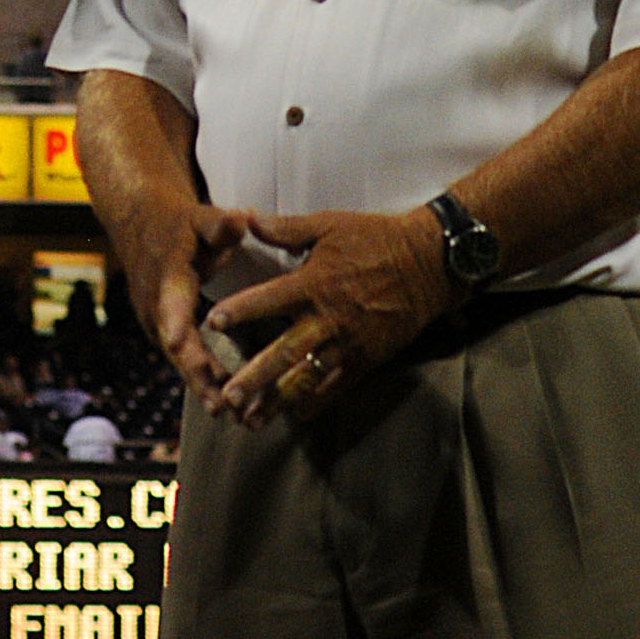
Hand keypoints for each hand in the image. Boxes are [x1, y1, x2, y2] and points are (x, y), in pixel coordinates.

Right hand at [113, 191, 251, 418]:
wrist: (141, 228)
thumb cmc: (177, 223)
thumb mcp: (199, 217)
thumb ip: (221, 225)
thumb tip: (244, 220)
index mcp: (166, 276)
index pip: (169, 300)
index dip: (174, 321)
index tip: (177, 341)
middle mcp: (156, 305)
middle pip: (175, 345)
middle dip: (196, 375)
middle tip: (220, 405)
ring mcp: (157, 321)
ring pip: (180, 358)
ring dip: (202, 385)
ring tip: (231, 413)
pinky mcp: (164, 331)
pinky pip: (183, 357)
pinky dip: (202, 377)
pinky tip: (227, 400)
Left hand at [204, 207, 449, 428]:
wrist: (427, 264)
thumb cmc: (375, 238)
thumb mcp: (329, 224)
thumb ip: (286, 228)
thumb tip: (247, 219)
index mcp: (314, 283)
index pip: (269, 299)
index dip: (240, 310)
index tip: (212, 322)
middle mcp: (327, 318)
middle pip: (285, 352)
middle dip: (255, 376)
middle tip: (228, 396)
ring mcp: (348, 343)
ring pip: (307, 378)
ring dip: (278, 400)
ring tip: (251, 419)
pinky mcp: (366, 359)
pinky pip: (337, 386)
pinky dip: (315, 402)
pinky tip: (295, 416)